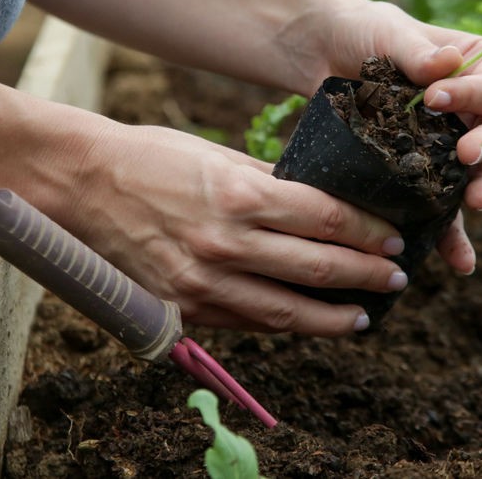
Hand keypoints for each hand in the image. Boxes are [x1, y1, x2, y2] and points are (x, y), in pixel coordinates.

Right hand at [37, 121, 412, 336]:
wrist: (84, 184)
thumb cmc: (152, 158)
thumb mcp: (217, 156)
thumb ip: (269, 184)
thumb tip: (319, 204)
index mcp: (239, 195)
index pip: (326, 218)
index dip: (368, 231)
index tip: (393, 237)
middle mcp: (226, 243)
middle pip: (317, 267)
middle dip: (367, 275)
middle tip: (397, 277)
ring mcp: (202, 281)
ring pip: (287, 311)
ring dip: (334, 317)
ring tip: (365, 315)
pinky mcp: (181, 307)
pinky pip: (245, 323)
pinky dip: (283, 326)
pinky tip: (306, 323)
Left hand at [294, 0, 481, 273]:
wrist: (321, 54)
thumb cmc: (360, 31)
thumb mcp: (386, 31)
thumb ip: (415, 50)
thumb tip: (446, 66)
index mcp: (475, 63)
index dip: (478, 93)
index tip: (436, 98)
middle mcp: (471, 107)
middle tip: (466, 154)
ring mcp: (448, 142)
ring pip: (479, 174)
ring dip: (481, 190)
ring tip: (473, 204)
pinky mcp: (421, 171)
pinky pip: (444, 206)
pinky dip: (453, 234)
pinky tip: (458, 261)